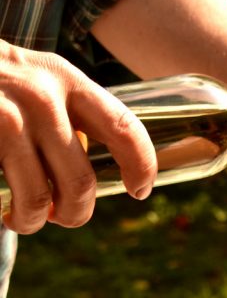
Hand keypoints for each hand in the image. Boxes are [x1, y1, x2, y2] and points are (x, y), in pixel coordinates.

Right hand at [0, 41, 156, 233]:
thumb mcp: (34, 76)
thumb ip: (67, 110)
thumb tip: (98, 170)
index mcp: (64, 80)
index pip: (124, 129)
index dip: (141, 167)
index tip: (139, 191)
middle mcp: (39, 98)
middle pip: (80, 180)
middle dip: (76, 213)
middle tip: (61, 218)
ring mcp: (2, 118)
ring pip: (37, 197)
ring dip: (32, 221)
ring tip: (22, 220)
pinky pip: (0, 194)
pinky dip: (1, 211)